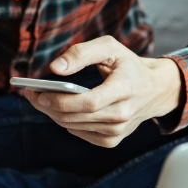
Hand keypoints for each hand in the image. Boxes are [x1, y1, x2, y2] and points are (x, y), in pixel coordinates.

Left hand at [21, 37, 183, 147]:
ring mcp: (118, 131)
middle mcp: (123, 114)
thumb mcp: (110, 47)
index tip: (38, 92)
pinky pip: (80, 133)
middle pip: (76, 116)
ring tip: (39, 99)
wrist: (155, 90)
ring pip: (74, 126)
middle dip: (48, 106)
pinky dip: (66, 121)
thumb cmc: (128, 65)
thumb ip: (81, 52)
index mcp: (125, 89)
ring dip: (53, 113)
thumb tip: (55, 68)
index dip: (60, 100)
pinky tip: (59, 109)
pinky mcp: (113, 140)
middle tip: (31, 94)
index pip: (89, 102)